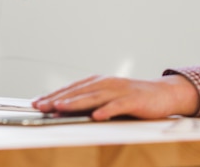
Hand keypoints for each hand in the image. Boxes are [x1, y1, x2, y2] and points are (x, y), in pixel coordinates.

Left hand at [31, 74, 199, 120]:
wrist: (164, 94)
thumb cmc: (134, 99)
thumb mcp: (110, 98)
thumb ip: (91, 102)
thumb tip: (63, 110)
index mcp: (101, 82)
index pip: (73, 88)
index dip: (54, 94)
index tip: (35, 102)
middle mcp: (108, 83)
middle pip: (80, 91)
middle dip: (58, 98)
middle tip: (39, 106)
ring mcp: (121, 91)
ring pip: (95, 96)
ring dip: (77, 102)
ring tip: (60, 108)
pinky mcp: (134, 100)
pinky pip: (119, 106)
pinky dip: (108, 110)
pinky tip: (97, 116)